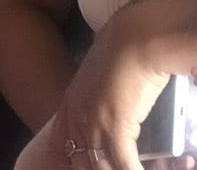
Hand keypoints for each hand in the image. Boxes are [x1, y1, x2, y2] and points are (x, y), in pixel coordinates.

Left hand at [51, 21, 173, 169]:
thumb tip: (112, 110)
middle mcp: (77, 118)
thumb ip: (99, 97)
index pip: (61, 147)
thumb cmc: (125, 52)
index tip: (86, 165)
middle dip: (97, 169)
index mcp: (70, 106)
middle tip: (115, 169)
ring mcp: (94, 125)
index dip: (73, 161)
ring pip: (102, 168)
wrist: (135, 39)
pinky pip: (124, 167)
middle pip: (81, 161)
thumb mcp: (101, 77)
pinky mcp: (115, 130)